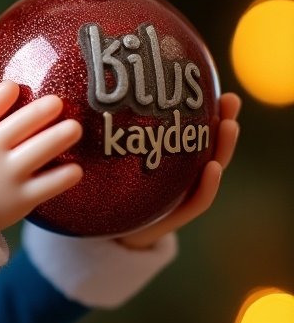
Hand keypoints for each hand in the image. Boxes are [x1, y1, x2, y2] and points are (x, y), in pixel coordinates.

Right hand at [0, 81, 82, 234]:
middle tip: (57, 102)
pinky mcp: (21, 199)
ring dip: (59, 137)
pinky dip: (64, 176)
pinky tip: (75, 169)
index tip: (14, 87)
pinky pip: (48, 185)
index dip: (2, 94)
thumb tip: (12, 87)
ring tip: (74, 128)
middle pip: (20, 125)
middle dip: (41, 111)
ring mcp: (7, 176)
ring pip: (39, 151)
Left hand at [117, 92, 240, 249]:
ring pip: (208, 171)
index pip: (191, 132)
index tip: (215, 85)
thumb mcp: (102, 158)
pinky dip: (207, 186)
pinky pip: (195, 202)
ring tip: (229, 126)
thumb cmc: (103, 193)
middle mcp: (178, 176)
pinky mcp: (173, 218)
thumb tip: (92, 88)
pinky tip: (213, 168)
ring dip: (223, 149)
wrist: (102, 237)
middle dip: (223, 123)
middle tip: (230, 100)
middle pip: (207, 147)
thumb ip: (105, 132)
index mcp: (166, 160)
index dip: (206, 110)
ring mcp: (179, 197)